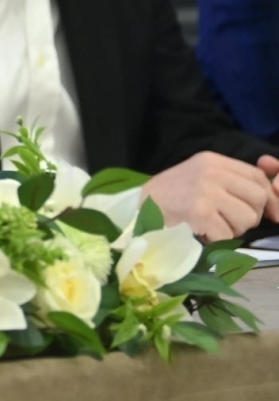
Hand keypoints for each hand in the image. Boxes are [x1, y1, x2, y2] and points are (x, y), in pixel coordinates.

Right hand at [142, 151, 278, 239]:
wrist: (135, 209)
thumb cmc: (170, 196)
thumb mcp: (200, 177)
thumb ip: (231, 182)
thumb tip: (273, 198)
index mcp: (212, 160)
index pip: (258, 177)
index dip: (268, 197)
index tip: (270, 213)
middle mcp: (211, 172)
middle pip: (258, 198)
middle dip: (250, 215)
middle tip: (229, 220)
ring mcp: (205, 191)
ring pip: (247, 219)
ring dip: (234, 229)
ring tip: (212, 224)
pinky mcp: (199, 212)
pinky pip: (228, 235)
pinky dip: (218, 240)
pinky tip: (201, 233)